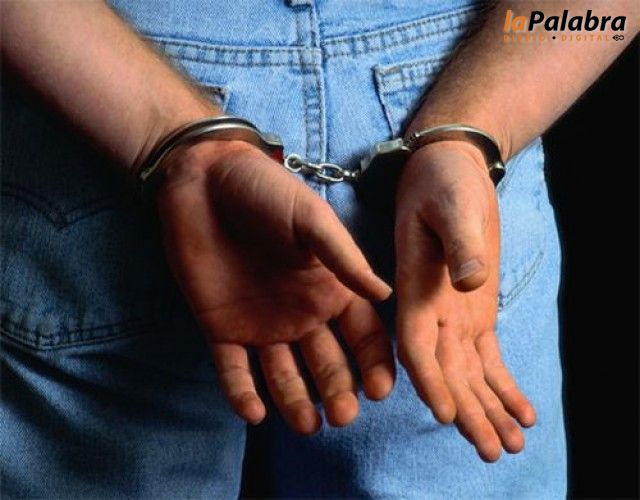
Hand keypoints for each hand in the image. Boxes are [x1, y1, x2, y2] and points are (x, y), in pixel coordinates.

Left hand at [155, 140, 394, 433]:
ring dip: (296, 402)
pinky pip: (233, 370)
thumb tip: (387, 295)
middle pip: (328, 364)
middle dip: (338, 392)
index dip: (374, 364)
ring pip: (284, 374)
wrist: (204, 181)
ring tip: (307, 425)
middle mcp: (301, 313)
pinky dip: (242, 393)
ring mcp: (261, 324)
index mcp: (329, 289)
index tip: (380, 392)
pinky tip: (254, 413)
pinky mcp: (221, 328)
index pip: (363, 335)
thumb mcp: (312, 221)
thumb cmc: (265, 193)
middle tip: (342, 417)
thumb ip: (345, 259)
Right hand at [394, 140, 535, 461]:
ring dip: (485, 409)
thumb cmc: (443, 183)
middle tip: (490, 451)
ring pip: (467, 373)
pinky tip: (521, 414)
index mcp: (414, 288)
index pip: (415, 345)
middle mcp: (430, 310)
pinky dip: (502, 386)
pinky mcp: (475, 313)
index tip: (447, 414)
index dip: (429, 380)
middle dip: (466, 412)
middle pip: (445, 372)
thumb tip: (471, 284)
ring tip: (508, 446)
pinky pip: (486, 358)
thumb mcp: (451, 205)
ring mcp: (454, 314)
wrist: (449, 171)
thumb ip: (459, 243)